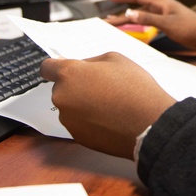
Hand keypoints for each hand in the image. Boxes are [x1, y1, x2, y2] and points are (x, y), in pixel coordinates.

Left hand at [40, 53, 175, 158]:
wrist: (149, 124)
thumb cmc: (134, 88)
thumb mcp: (116, 59)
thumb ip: (91, 61)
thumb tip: (81, 68)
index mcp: (69, 74)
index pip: (46, 67)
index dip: (57, 67)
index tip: (68, 70)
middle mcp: (61, 97)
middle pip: (61, 88)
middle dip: (76, 86)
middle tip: (100, 86)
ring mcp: (68, 120)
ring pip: (70, 106)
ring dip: (82, 103)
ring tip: (108, 104)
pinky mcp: (77, 137)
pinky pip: (79, 123)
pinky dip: (89, 120)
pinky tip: (109, 118)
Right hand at [105, 0, 195, 50]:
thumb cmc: (191, 28)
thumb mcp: (167, 24)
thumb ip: (148, 18)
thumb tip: (130, 13)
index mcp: (162, 2)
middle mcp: (162, 6)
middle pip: (138, 6)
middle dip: (122, 11)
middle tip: (108, 17)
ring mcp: (165, 14)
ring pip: (143, 14)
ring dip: (130, 18)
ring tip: (116, 23)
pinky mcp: (168, 23)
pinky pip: (149, 21)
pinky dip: (140, 24)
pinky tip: (136, 27)